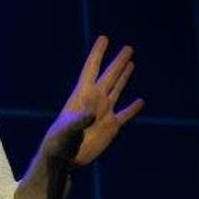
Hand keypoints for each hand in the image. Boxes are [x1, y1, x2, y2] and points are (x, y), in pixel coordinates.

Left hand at [40, 35, 144, 168]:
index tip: (104, 38)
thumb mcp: (66, 132)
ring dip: (124, 76)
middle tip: (128, 47)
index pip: (91, 69)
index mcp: (82, 96)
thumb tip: (92, 113)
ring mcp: (103, 113)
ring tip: (131, 62)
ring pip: (117, 89)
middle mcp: (94, 101)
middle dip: (117, 62)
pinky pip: (125, 114)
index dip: (97, 54)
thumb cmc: (58, 144)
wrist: (64, 161)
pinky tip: (140, 101)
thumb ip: (78, 122)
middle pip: (108, 76)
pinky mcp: (111, 127)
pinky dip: (133, 108)